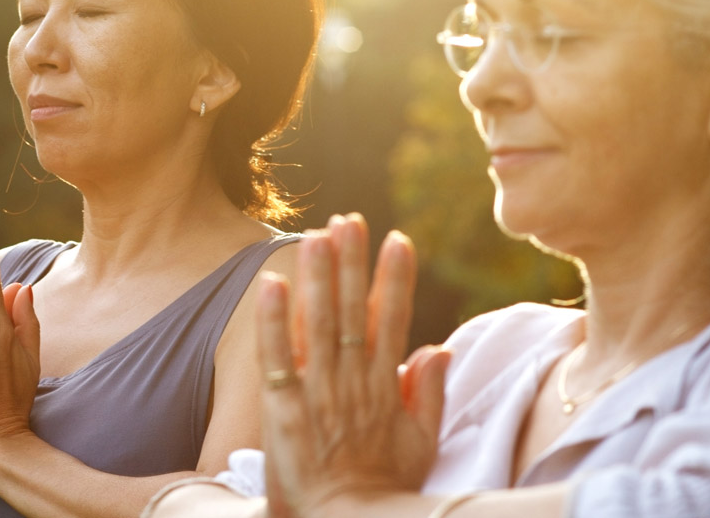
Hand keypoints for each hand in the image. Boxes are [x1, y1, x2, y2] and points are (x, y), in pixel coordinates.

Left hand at [257, 215, 450, 516]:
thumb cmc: (383, 491)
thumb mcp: (420, 444)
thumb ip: (429, 393)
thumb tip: (438, 347)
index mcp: (384, 387)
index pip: (391, 320)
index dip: (394, 278)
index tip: (397, 239)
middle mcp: (352, 382)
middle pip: (352, 311)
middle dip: (351, 262)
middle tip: (350, 218)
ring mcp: (317, 394)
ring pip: (317, 323)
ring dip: (318, 277)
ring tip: (315, 234)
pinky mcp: (282, 410)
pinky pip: (277, 357)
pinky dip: (274, 321)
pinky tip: (272, 285)